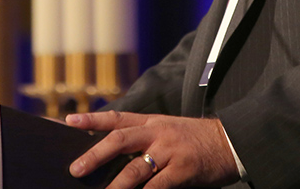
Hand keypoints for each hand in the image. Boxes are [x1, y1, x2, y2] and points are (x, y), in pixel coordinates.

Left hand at [66, 111, 240, 187]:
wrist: (231, 142)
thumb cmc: (196, 140)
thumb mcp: (168, 130)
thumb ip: (144, 139)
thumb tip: (114, 155)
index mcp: (151, 121)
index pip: (116, 118)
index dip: (92, 119)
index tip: (69, 121)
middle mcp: (157, 132)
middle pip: (119, 139)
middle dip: (95, 154)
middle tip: (75, 169)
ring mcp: (170, 151)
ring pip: (135, 167)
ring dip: (116, 184)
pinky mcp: (183, 170)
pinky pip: (157, 186)